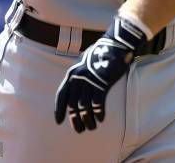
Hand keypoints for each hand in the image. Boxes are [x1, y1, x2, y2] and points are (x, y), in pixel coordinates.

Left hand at [54, 16, 146, 132]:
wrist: (116, 45)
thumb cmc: (102, 54)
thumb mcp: (85, 63)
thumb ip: (80, 77)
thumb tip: (77, 94)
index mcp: (72, 73)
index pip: (61, 95)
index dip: (59, 110)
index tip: (59, 122)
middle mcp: (78, 78)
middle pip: (73, 105)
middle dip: (75, 120)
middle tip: (80, 130)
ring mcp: (90, 81)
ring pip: (85, 108)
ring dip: (88, 120)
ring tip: (92, 127)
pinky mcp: (102, 84)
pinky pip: (97, 104)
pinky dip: (98, 113)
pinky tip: (101, 118)